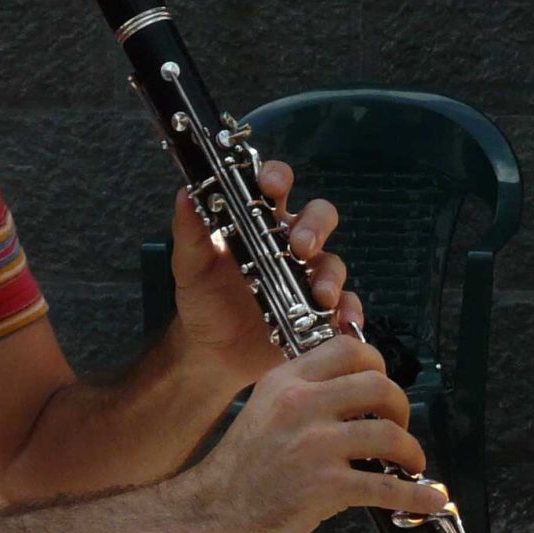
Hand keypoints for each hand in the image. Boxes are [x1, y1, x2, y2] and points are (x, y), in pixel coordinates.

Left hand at [170, 159, 361, 387]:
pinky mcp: (319, 311)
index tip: (270, 185)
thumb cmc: (203, 302)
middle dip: (315, 226)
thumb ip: (190, 232)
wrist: (210, 354)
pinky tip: (341, 319)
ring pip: (334, 262)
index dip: (277, 177)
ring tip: (320, 295)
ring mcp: (308, 278)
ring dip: (331, 275)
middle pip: (318, 217)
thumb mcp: (190, 267)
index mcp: (259, 224)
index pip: (276, 187)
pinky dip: (348, 311)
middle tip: (300, 246)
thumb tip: (186, 194)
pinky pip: (344, 305)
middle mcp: (289, 245)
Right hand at [185, 336, 438, 532]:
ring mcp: (314, 445)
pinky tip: (429, 499)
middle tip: (399, 428)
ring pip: (389, 432)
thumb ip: (304, 399)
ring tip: (410, 464)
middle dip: (401, 407)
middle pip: (379, 385)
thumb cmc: (235, 475)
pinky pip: (387, 486)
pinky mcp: (324, 487)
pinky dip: (416, 494)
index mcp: (286, 382)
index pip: (348, 349)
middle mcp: (302, 405)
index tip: (382, 389)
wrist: (206, 518)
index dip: (378, 366)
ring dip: (411, 452)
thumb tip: (355, 402)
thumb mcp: (263, 413)